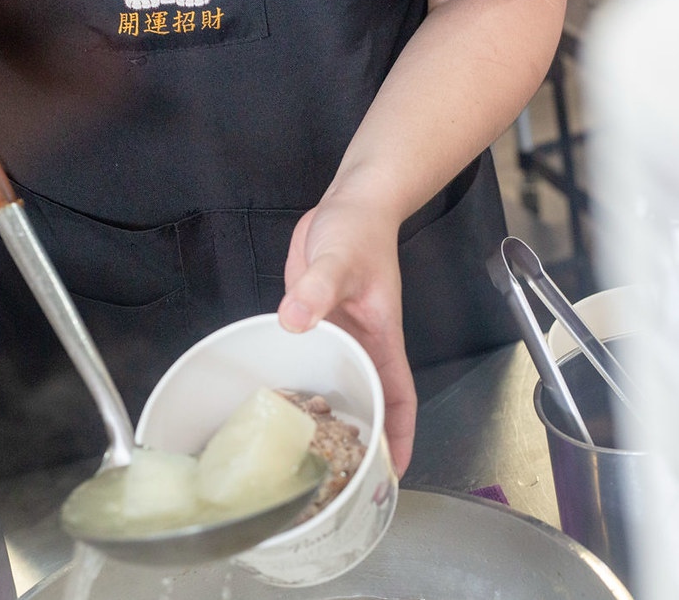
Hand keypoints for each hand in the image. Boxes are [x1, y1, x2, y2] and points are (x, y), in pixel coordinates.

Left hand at [277, 196, 416, 475]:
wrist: (350, 204)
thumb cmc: (360, 230)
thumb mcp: (340, 258)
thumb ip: (318, 288)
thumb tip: (294, 319)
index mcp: (381, 339)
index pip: (398, 397)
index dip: (400, 436)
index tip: (393, 471)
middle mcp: (361, 344)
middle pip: (366, 400)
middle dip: (359, 438)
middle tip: (338, 475)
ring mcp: (336, 335)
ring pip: (334, 384)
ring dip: (325, 412)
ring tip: (304, 450)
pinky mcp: (312, 322)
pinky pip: (308, 360)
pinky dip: (298, 379)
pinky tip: (279, 397)